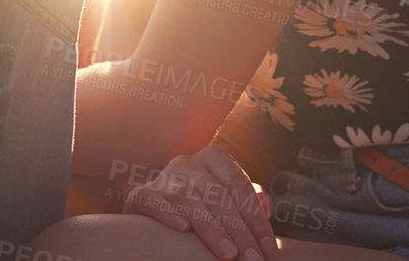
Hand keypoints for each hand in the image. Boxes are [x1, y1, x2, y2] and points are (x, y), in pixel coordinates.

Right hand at [122, 145, 277, 260]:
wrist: (158, 210)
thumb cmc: (203, 207)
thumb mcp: (228, 202)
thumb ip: (250, 203)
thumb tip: (265, 203)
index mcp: (213, 159)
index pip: (240, 187)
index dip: (256, 219)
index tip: (268, 248)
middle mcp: (187, 163)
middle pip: (218, 195)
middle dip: (239, 231)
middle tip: (252, 259)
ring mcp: (163, 177)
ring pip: (189, 198)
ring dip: (211, 228)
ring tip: (228, 254)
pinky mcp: (141, 194)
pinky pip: (153, 201)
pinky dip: (168, 213)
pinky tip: (183, 229)